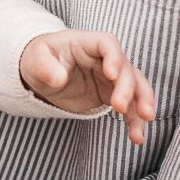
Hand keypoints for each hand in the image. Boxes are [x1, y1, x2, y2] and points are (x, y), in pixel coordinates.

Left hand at [20, 30, 155, 143]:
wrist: (41, 74)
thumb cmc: (39, 60)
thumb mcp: (35, 61)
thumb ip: (46, 67)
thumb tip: (58, 78)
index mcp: (86, 43)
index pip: (107, 44)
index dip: (114, 57)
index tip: (112, 75)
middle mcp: (104, 58)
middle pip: (125, 68)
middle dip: (127, 88)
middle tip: (119, 107)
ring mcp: (111, 77)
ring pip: (136, 87)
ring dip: (142, 103)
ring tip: (144, 120)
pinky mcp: (111, 94)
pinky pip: (129, 106)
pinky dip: (134, 120)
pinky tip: (136, 136)